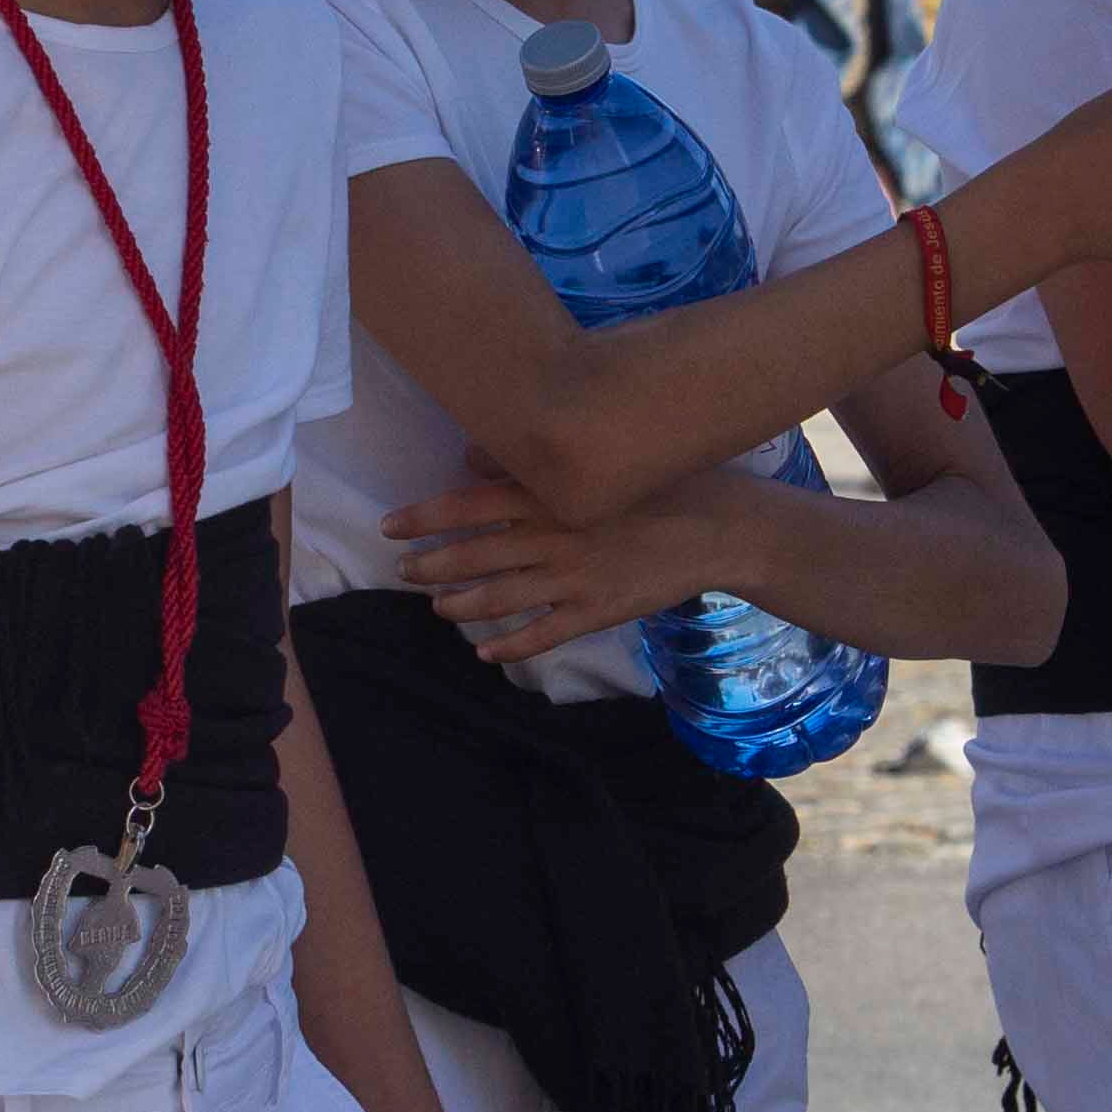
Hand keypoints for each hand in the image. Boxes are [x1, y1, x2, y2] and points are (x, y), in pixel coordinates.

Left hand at [384, 469, 739, 668]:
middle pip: (476, 555)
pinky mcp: (596, 612)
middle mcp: (554, 536)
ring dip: (461, 605)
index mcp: (552, 495)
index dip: (427, 517)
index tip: (392, 525)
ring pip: (500, 599)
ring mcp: (574, 578)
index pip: (471, 506)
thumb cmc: (660, 483)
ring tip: (438, 608)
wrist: (720, 527)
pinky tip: (486, 652)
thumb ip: (533, 465)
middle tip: (403, 572)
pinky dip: (510, 646)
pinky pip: (542, 635)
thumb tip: (472, 459)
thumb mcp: (599, 462)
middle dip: (432, 565)